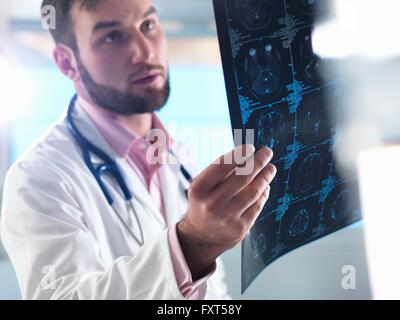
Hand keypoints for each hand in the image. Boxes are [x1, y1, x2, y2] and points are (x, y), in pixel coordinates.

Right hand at [177, 144, 276, 279]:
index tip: (250, 147)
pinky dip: (264, 193)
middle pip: (242, 178)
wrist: (200, 237)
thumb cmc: (203, 204)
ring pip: (253, 192)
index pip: (222, 165)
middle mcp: (212, 204)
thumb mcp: (202, 187)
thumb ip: (220, 172)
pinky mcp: (241, 227)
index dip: (239, 154)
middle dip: (258, 162)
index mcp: (199, 189)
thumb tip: (247, 154)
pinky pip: (257, 205)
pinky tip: (265, 185)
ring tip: (270, 168)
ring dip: (265, 177)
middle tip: (267, 152)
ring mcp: (227, 217)